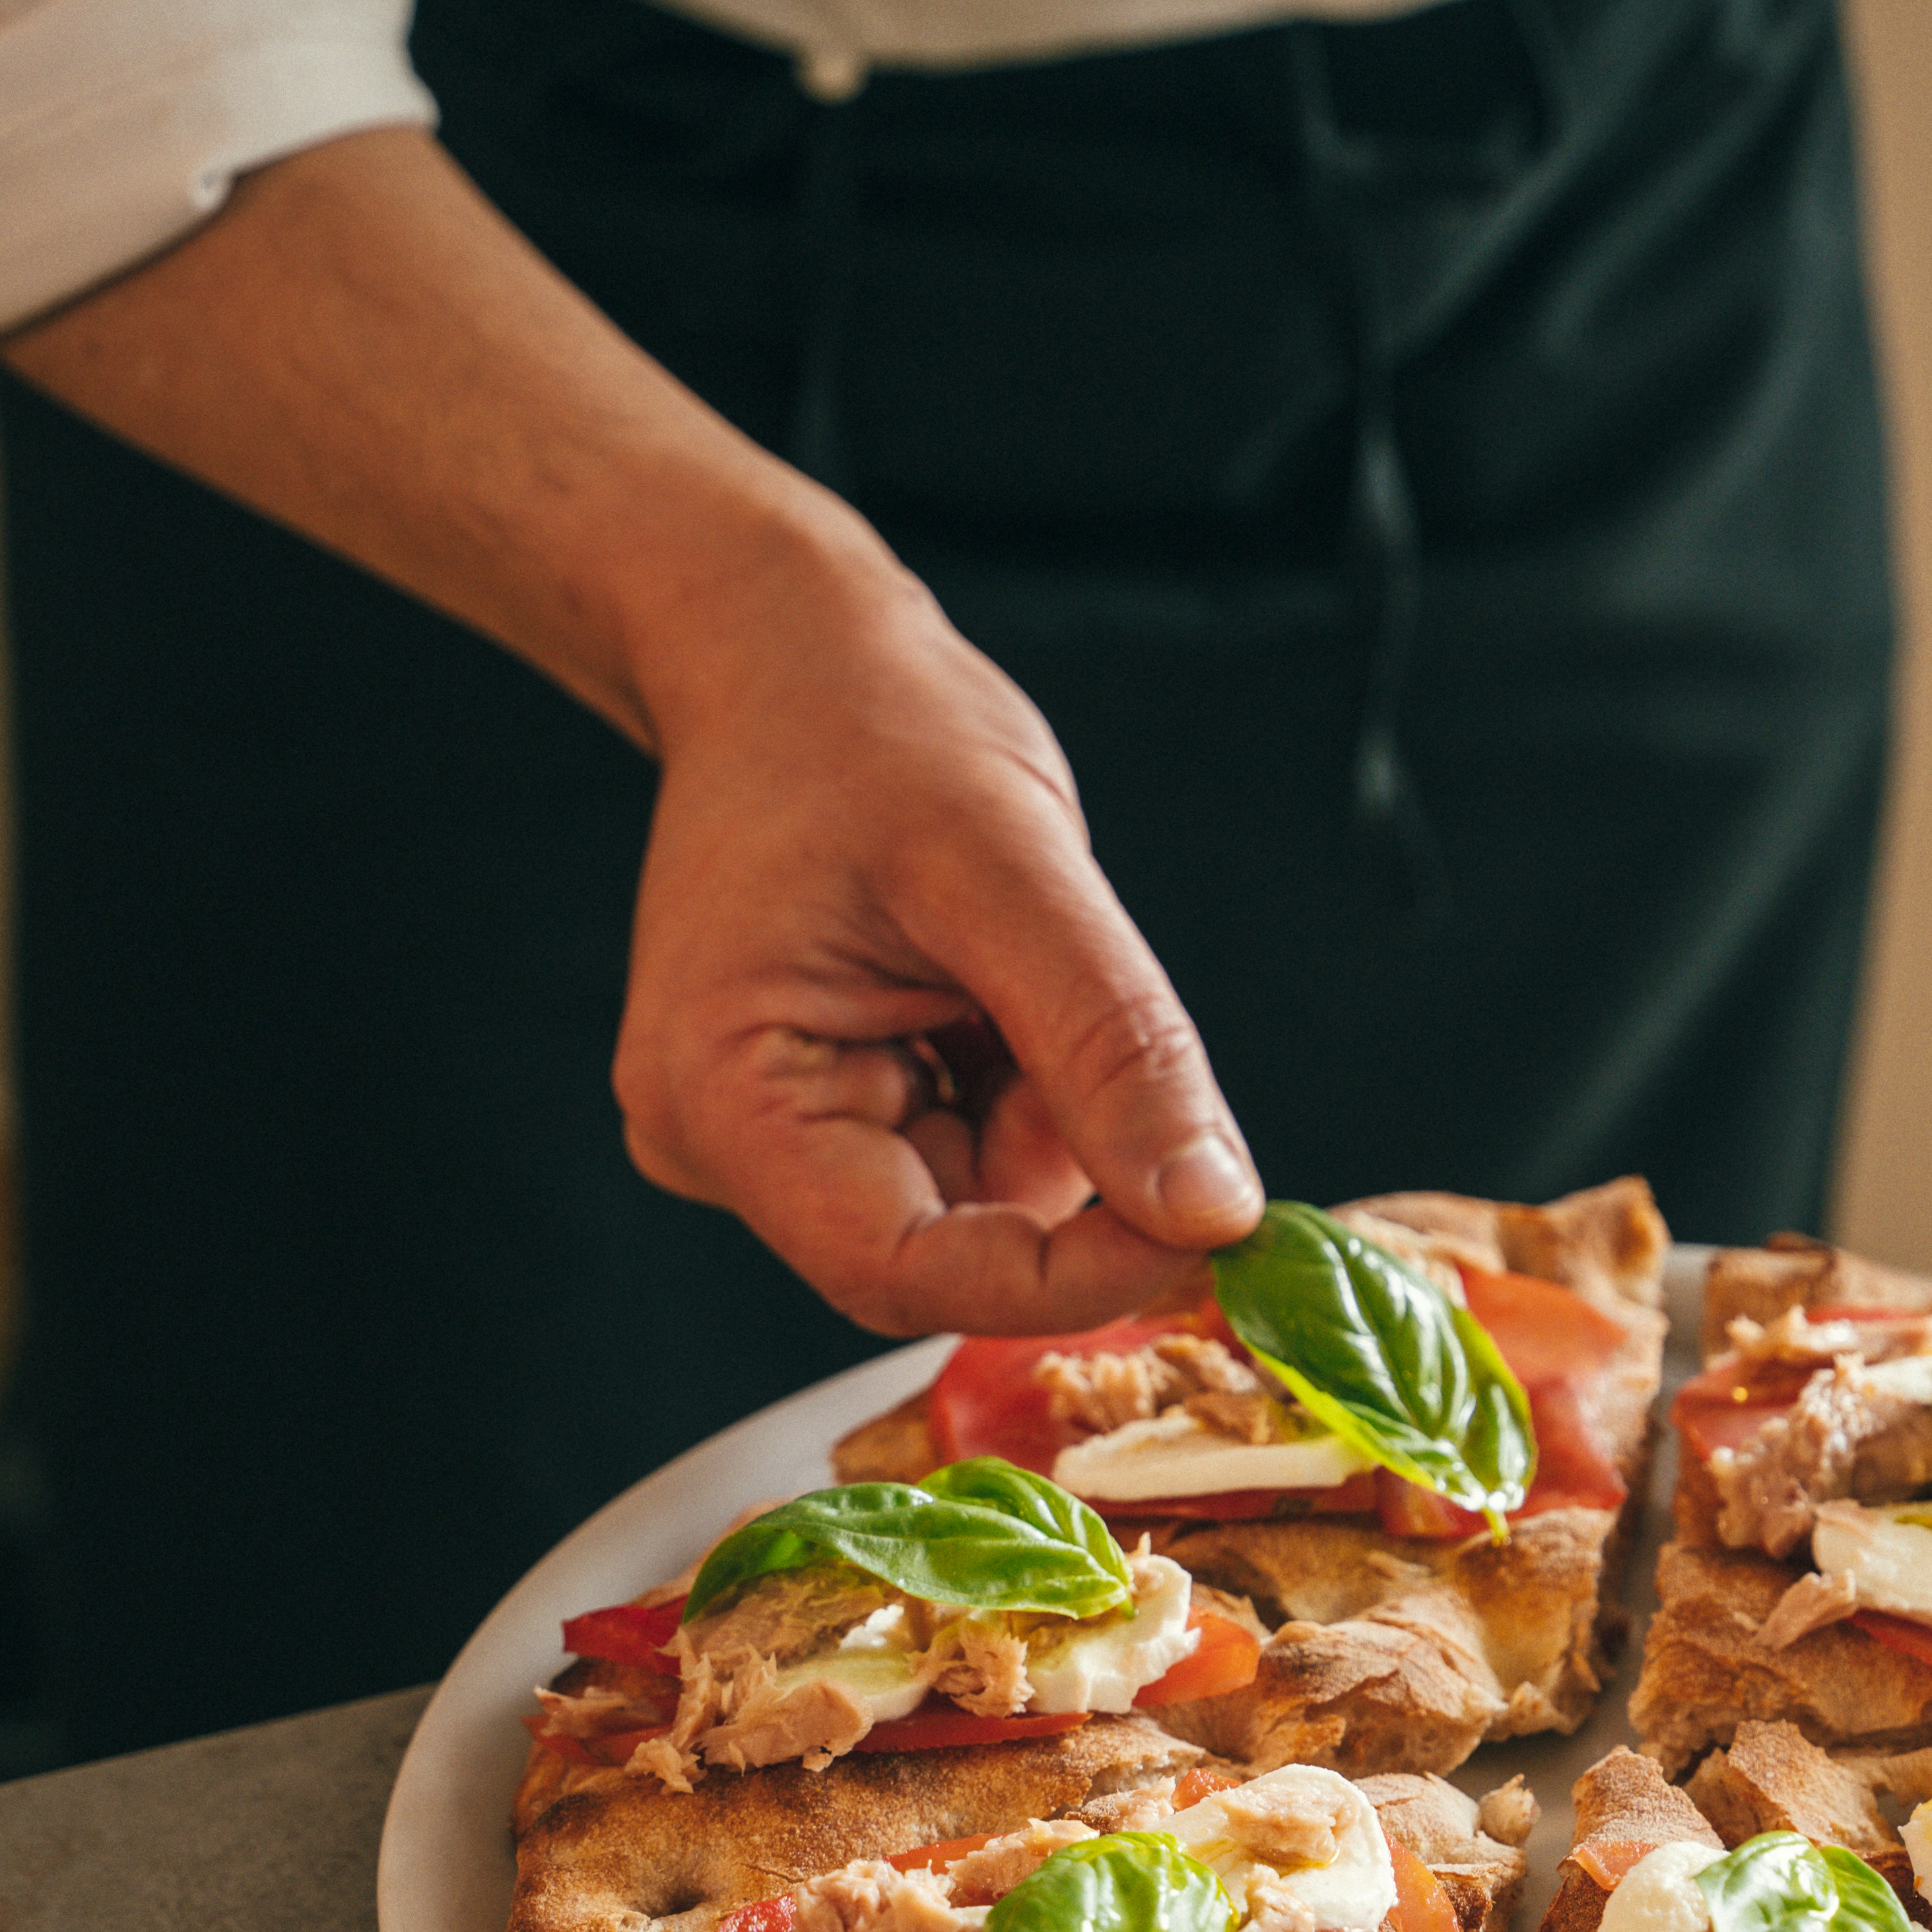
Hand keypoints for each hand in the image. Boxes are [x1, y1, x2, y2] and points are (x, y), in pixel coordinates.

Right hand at [613, 544, 1262, 1337]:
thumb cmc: (864, 725)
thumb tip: (1211, 1211)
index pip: (905, 1275)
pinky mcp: (832, 1104)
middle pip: (950, 1244)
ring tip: (1008, 953)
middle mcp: (724, 1141)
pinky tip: (987, 976)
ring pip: (981, 1196)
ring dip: (1047, 1103)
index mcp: (720, 1099)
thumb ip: (1113, 1048)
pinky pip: (973, 1147)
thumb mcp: (1012, 871)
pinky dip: (1024, 1080)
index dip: (1069, 1278)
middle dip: (1060, 1150)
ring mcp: (773, 1129)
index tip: (1207, 1229)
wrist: (788, 653)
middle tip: (1073, 994)